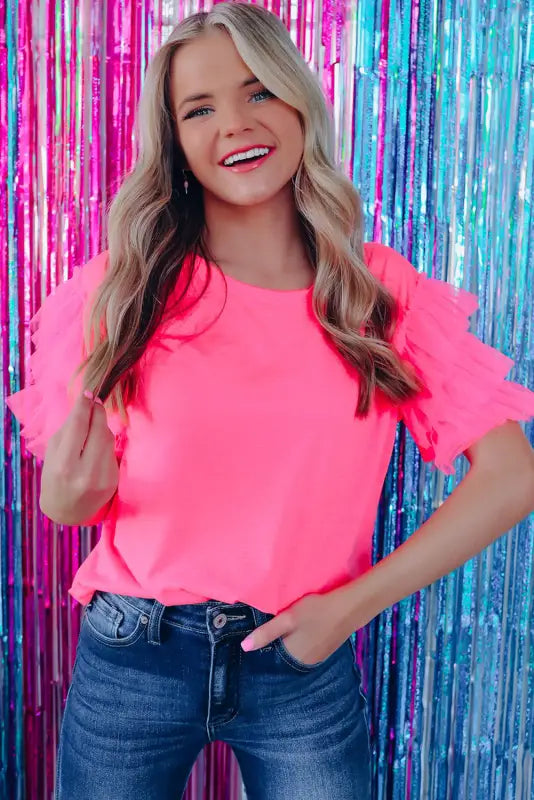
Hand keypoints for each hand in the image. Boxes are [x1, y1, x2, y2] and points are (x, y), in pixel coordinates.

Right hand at [40, 390, 118, 524]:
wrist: (67, 511)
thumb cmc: (55, 478)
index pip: (79, 427)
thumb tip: (85, 405)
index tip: (88, 393)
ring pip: (109, 439)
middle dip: (97, 412)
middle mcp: (86, 472)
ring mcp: (103, 478)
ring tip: (93, 422)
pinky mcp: (114, 480)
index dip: (84, 406)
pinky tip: (97, 444)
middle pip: (99, 430)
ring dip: (102, 426)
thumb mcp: (53, 454)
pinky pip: (112, 452)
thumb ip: (68, 430)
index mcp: (64, 465)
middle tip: (94, 402)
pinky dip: (105, 443)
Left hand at [241, 590, 356, 665]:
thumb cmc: (316, 611)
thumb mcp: (288, 618)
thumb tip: (244, 648)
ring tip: (288, 627)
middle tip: (275, 627)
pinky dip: (301, 642)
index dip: (265, 645)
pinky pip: (306, 650)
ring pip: (295, 653)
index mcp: (292, 657)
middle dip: (277, 645)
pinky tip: (303, 630)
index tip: (261, 634)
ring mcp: (316, 659)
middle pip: (283, 656)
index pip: (271, 657)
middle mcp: (303, 664)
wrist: (349, 609)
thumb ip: (266, 633)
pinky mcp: (324, 652)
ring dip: (290, 643)